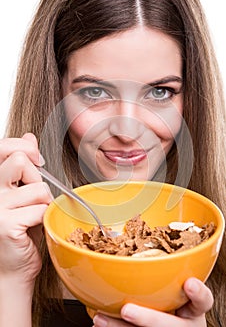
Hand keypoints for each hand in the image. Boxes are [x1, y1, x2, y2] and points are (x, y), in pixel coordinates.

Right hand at [0, 133, 52, 284]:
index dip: (25, 148)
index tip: (37, 160)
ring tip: (34, 216)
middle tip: (34, 198)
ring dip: (44, 203)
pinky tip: (33, 228)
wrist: (13, 267)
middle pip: (21, 161)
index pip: (4, 147)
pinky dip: (44, 219)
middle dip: (37, 179)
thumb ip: (25, 165)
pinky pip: (40, 209)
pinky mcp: (6, 224)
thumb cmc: (21, 230)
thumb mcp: (23, 192)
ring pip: (38, 188)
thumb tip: (29, 136)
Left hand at [92, 278, 212, 326]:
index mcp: (193, 309)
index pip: (204, 301)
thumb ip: (168, 276)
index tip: (189, 283)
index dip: (198, 293)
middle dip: (148, 319)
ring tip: (100, 319)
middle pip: (171, 326)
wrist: (171, 325)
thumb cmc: (173, 302)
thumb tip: (133, 245)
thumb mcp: (177, 290)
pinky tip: (102, 323)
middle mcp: (184, 324)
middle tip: (127, 310)